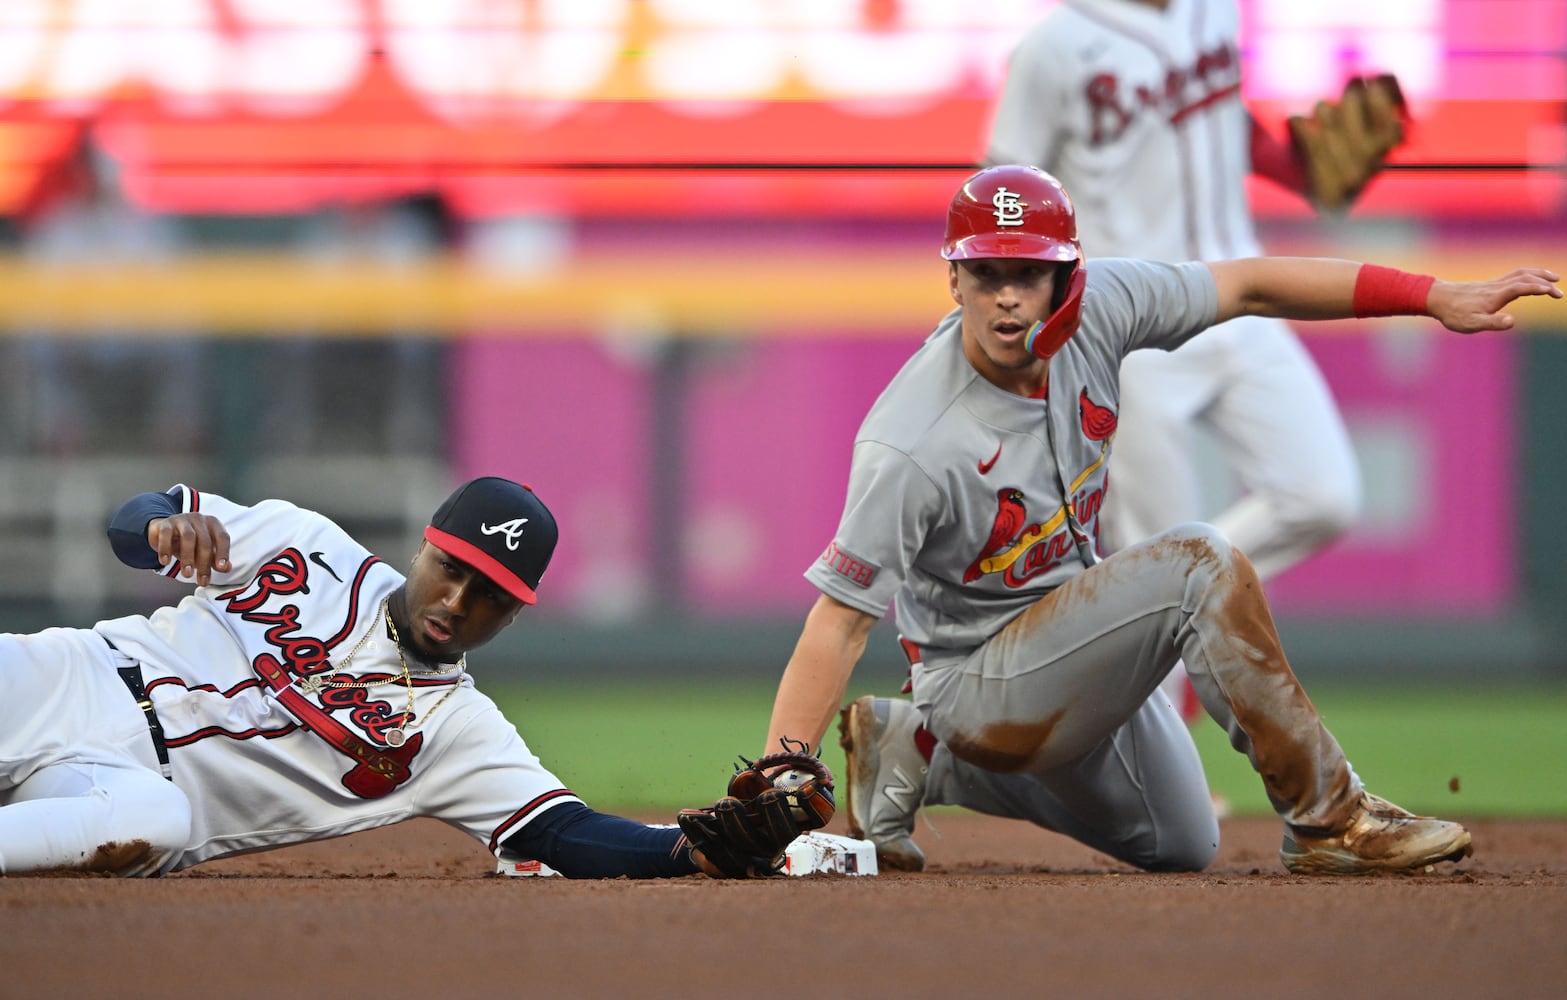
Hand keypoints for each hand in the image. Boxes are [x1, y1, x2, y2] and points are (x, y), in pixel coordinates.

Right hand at [146, 513, 231, 585]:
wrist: (164, 530)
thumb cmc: (190, 542)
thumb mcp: (204, 551)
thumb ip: (215, 560)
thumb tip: (226, 568)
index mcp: (213, 524)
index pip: (223, 537)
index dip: (223, 553)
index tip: (220, 568)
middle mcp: (199, 519)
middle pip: (205, 541)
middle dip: (204, 563)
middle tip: (202, 580)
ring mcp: (182, 519)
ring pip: (188, 537)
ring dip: (188, 557)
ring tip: (186, 574)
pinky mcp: (165, 523)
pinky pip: (166, 534)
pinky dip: (166, 549)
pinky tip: (165, 562)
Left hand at [1430, 268, 1561, 333]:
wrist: (1437, 298)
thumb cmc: (1453, 314)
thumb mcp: (1471, 324)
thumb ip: (1493, 323)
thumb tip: (1512, 321)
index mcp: (1495, 296)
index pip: (1522, 287)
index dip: (1538, 288)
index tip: (1553, 293)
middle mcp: (1496, 287)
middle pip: (1525, 278)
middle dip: (1544, 282)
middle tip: (1559, 292)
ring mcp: (1493, 284)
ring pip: (1520, 273)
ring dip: (1538, 274)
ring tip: (1553, 278)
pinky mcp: (1489, 285)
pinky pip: (1513, 276)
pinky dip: (1527, 275)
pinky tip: (1530, 281)